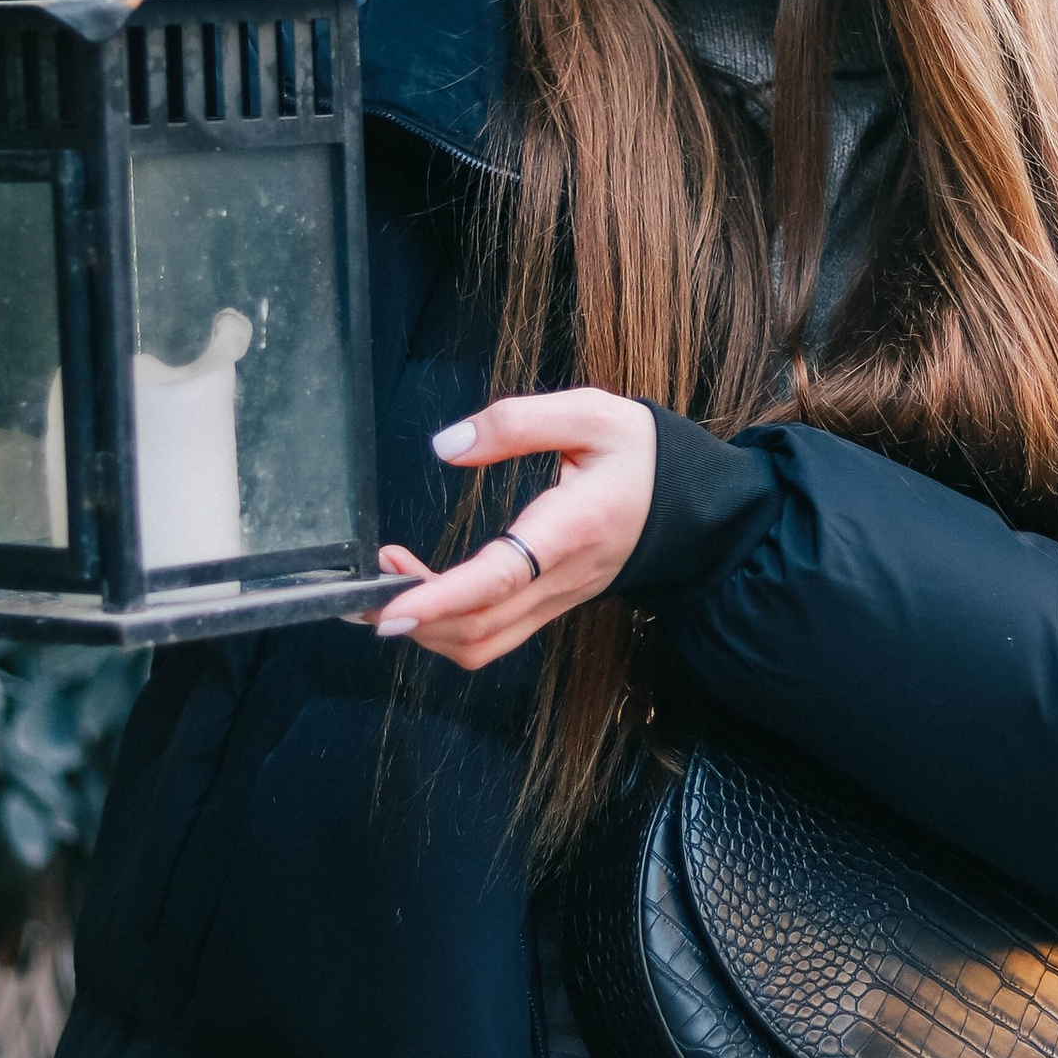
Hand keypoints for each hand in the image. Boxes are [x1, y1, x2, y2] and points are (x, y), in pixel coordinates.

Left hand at [371, 391, 657, 669]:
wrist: (694, 507)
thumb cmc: (641, 457)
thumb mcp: (590, 414)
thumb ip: (516, 422)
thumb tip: (448, 445)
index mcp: (572, 530)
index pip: (499, 578)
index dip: (440, 598)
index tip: (391, 605)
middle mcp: (561, 579)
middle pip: (478, 628)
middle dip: (413, 619)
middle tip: (364, 588)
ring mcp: (555, 601)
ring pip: (481, 643)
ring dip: (426, 628)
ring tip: (386, 586)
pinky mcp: (548, 606)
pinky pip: (492, 635)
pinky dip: (446, 626)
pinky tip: (421, 590)